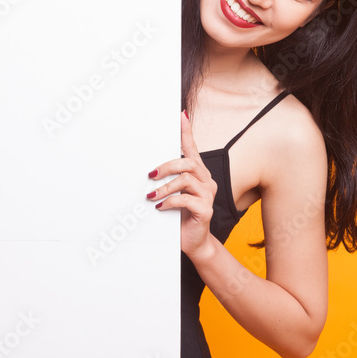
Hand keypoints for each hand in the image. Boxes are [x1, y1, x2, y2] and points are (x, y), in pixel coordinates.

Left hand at [146, 110, 216, 257]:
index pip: (192, 148)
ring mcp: (208, 195)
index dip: (187, 132)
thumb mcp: (172, 194)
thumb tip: (149, 168)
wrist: (194, 242)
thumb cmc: (180, 216)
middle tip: (151, 175)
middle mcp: (206, 181)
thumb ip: (167, 180)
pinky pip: (186, 200)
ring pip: (186, 180)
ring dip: (165, 187)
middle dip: (167, 166)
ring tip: (151, 195)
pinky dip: (169, 202)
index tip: (180, 115)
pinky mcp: (205, 210)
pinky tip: (160, 207)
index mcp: (198, 174)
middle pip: (189, 163)